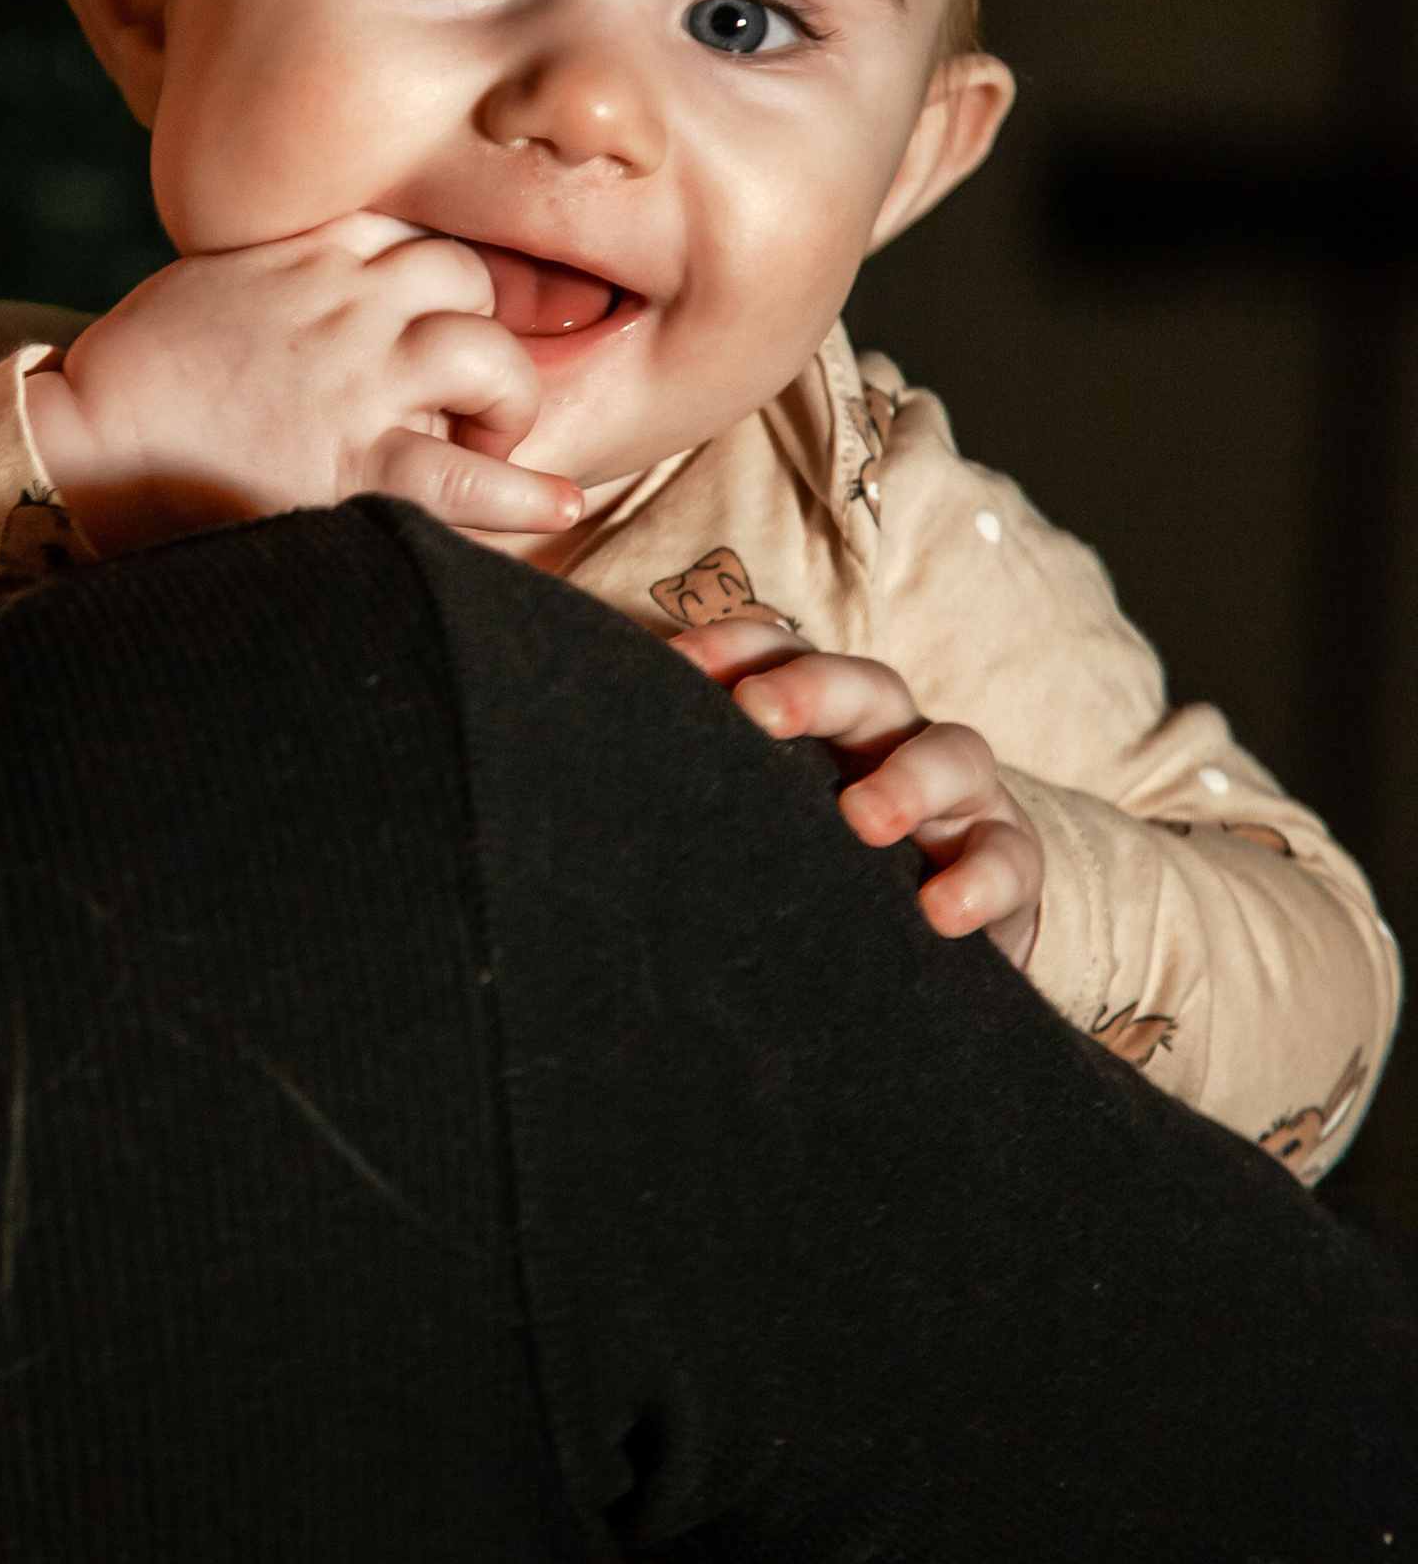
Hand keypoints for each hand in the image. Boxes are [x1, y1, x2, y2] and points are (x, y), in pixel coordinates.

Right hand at [23, 216, 582, 554]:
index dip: (444, 283)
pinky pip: (465, 474)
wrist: (84, 443)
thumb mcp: (216, 281)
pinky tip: (557, 503)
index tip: (446, 319)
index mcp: (308, 250)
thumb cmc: (140, 372)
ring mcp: (354, 382)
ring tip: (488, 436)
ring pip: (487, 355)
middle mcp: (344, 304)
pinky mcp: (352, 465)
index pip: (418, 234)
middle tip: (463, 391)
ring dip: (505, 397)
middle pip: (469, 281)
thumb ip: (287, 272)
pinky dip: (524, 491)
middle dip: (482, 332)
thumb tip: (336, 292)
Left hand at [666, 619, 1043, 965]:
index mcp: (822, 712)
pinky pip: (1007, 858)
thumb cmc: (818, 851)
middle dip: (811, 689)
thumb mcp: (759, 810)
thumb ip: (693, 775)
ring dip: (906, 780)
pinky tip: (941, 912)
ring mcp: (960, 793)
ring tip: (862, 819)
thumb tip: (556, 763)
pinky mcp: (1007, 859)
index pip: (777, 653)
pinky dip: (981, 880)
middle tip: (759, 716)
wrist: (940, 915)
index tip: (674, 666)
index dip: (731, 648)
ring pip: (951, 753)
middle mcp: (891, 733)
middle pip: (863, 684)